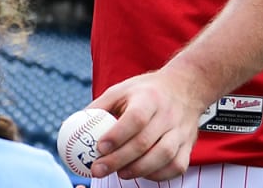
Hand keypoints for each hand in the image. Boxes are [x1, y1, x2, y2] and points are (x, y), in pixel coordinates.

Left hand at [86, 67, 212, 180]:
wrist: (185, 87)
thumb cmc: (147, 91)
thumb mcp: (121, 90)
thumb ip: (99, 107)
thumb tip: (75, 125)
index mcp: (149, 98)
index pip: (135, 118)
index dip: (116, 135)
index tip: (98, 148)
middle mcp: (167, 115)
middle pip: (145, 141)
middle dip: (118, 159)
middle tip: (98, 169)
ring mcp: (180, 131)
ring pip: (163, 156)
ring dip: (138, 169)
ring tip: (119, 173)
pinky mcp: (188, 145)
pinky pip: (176, 165)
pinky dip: (158, 174)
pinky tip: (141, 173)